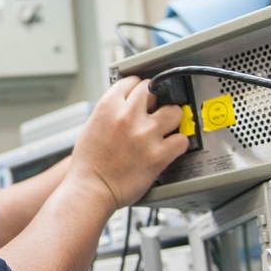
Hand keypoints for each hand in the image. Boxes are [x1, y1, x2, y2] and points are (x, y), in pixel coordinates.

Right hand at [68, 76, 188, 210]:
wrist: (90, 189)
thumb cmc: (88, 164)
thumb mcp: (92, 126)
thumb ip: (111, 112)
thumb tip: (126, 105)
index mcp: (108, 106)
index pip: (132, 81)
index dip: (138, 88)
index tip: (142, 93)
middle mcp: (128, 116)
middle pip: (154, 89)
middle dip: (155, 98)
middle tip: (155, 108)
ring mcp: (145, 134)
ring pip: (174, 111)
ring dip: (172, 117)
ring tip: (167, 125)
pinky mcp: (158, 155)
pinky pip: (182, 139)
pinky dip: (178, 143)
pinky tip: (171, 146)